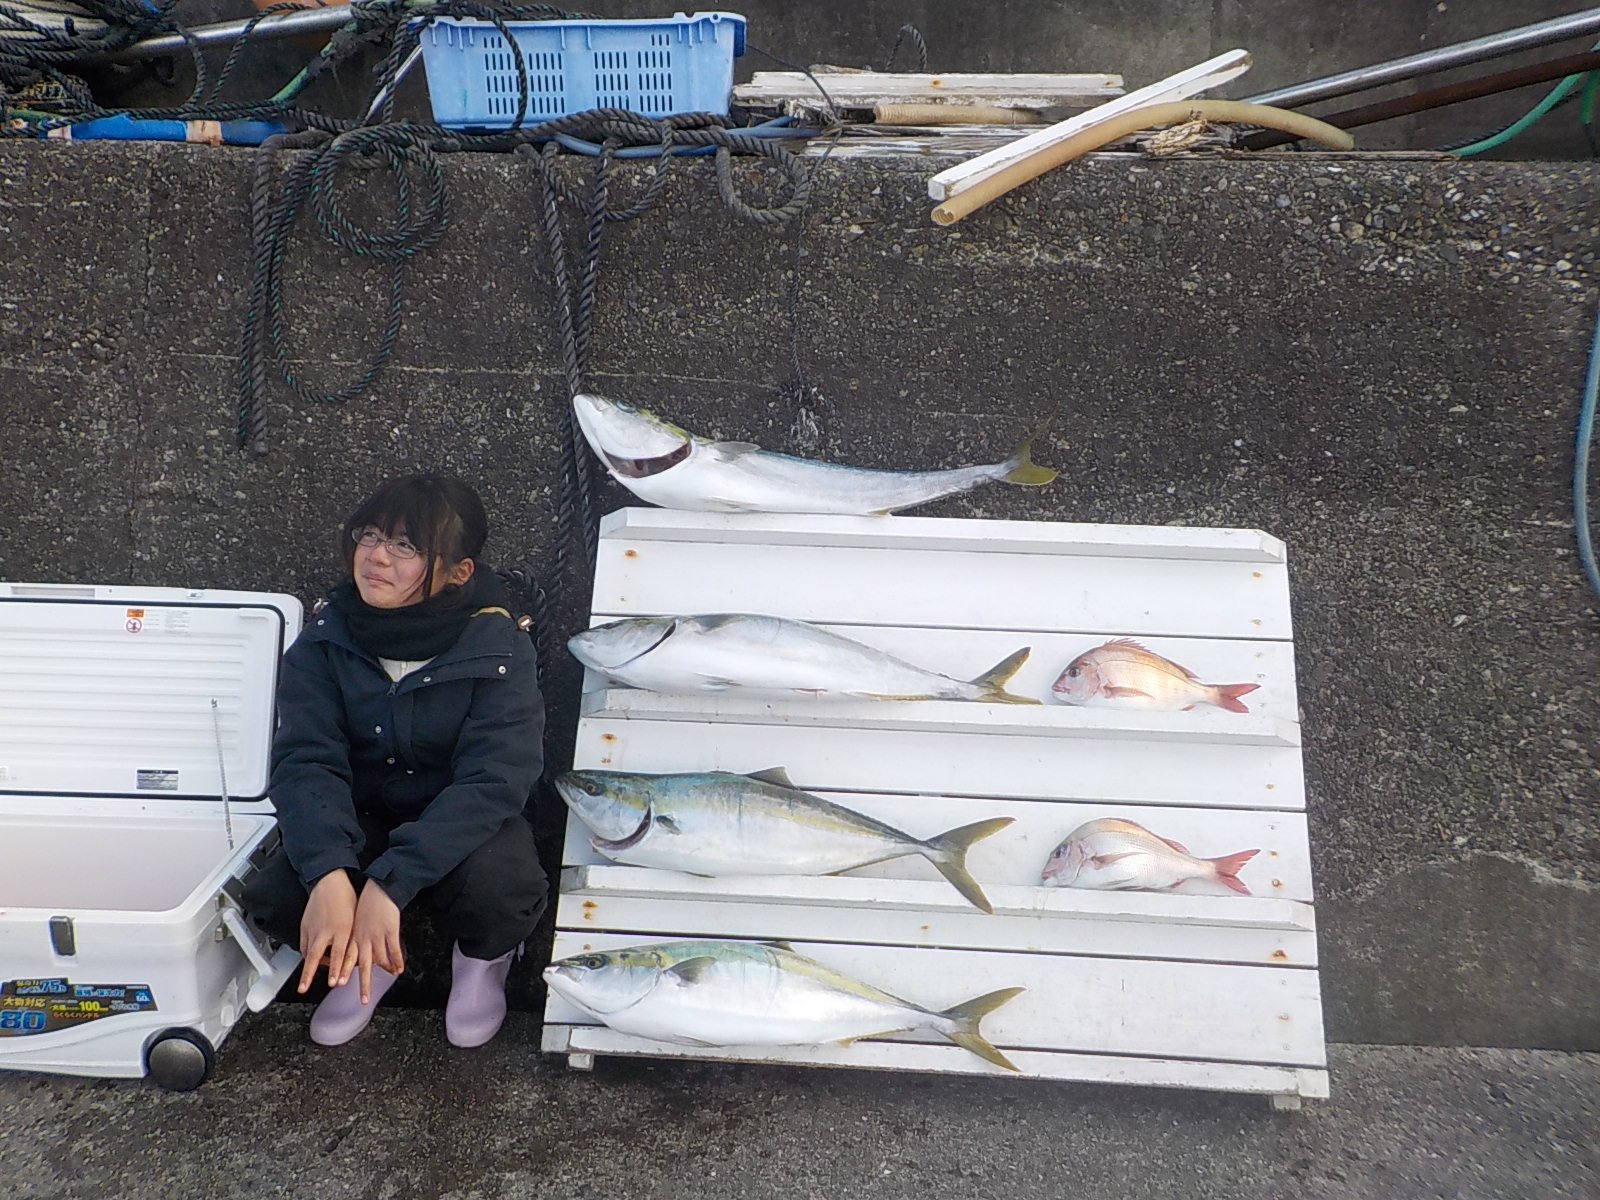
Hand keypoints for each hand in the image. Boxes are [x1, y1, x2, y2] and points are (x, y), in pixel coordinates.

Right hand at [298, 870, 356, 993]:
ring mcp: (312, 928)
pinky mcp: (304, 925)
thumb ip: (353, 939)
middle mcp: (325, 930)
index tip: (334, 983)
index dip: (336, 969)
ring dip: (307, 967)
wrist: (330, 881)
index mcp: (342, 929)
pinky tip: (309, 959)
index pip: (338, 954)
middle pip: (314, 957)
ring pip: (307, 952)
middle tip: (303, 989)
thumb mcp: (355, 920)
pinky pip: (303, 944)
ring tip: (306, 980)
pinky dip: (306, 954)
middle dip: (308, 975)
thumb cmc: (346, 898)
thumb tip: (358, 954)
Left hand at [348, 880, 404, 1003]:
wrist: (379, 888)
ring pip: (379, 960)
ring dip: (385, 970)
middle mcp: (363, 939)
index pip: (346, 958)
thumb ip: (357, 937)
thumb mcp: (356, 920)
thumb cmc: (367, 903)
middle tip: (363, 999)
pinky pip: (393, 950)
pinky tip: (399, 968)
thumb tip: (360, 951)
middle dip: (362, 984)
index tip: (339, 984)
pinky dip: (397, 961)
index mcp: (354, 936)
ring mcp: (377, 935)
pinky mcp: (390, 930)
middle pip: (362, 966)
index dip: (344, 972)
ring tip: (390, 976)